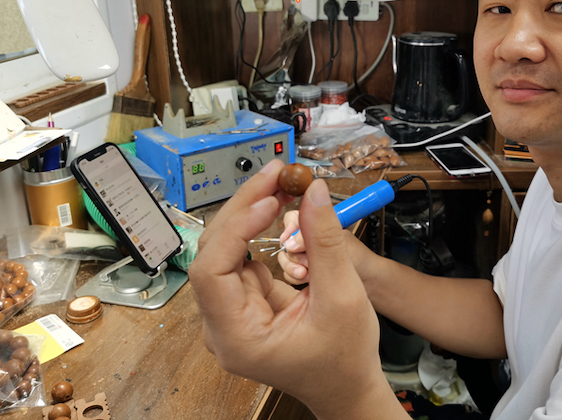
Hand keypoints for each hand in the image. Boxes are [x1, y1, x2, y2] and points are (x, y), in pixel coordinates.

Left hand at [189, 160, 403, 418]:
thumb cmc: (346, 356)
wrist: (348, 387)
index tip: (269, 201)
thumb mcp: (343, 297)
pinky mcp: (244, 302)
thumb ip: (324, 243)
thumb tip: (314, 190)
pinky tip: (277, 206)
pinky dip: (258, 229)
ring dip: (250, 213)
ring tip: (281, 183)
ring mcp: (230, 314)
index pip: (212, 272)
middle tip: (278, 173)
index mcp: (237, 337)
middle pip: (215, 254)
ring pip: (226, 249)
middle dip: (244, 209)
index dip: (235, 229)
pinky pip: (243, 257)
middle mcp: (222, 326)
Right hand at [278, 208, 374, 285]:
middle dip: (292, 253)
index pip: (293, 219)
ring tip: (307, 274)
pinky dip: (295, 277)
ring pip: (286, 258)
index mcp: (319, 223)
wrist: (369, 284)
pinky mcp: (305, 271)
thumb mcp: (342, 244)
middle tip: (305, 263)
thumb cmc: (362, 260)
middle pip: (286, 240)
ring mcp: (307, 255)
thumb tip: (293, 240)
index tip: (290, 243)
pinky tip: (306, 281)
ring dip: (293, 267)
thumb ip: (320, 238)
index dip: (289, 231)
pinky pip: (289, 273)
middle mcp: (310, 237)